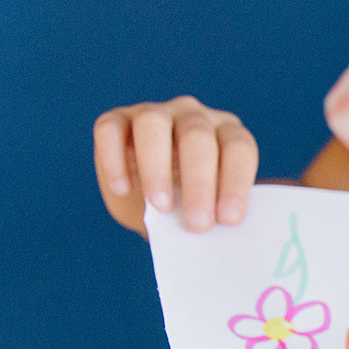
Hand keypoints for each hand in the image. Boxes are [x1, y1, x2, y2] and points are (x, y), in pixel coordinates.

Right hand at [93, 95, 257, 233]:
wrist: (156, 203)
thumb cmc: (190, 204)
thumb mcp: (207, 208)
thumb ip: (214, 212)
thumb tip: (218, 235)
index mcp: (225, 132)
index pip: (238, 147)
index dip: (235, 182)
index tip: (228, 219)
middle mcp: (192, 115)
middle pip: (197, 137)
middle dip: (199, 183)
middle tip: (197, 224)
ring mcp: (153, 113)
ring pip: (153, 124)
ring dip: (156, 167)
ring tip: (160, 206)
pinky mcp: (116, 120)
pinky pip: (110, 130)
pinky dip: (114, 159)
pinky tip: (121, 190)